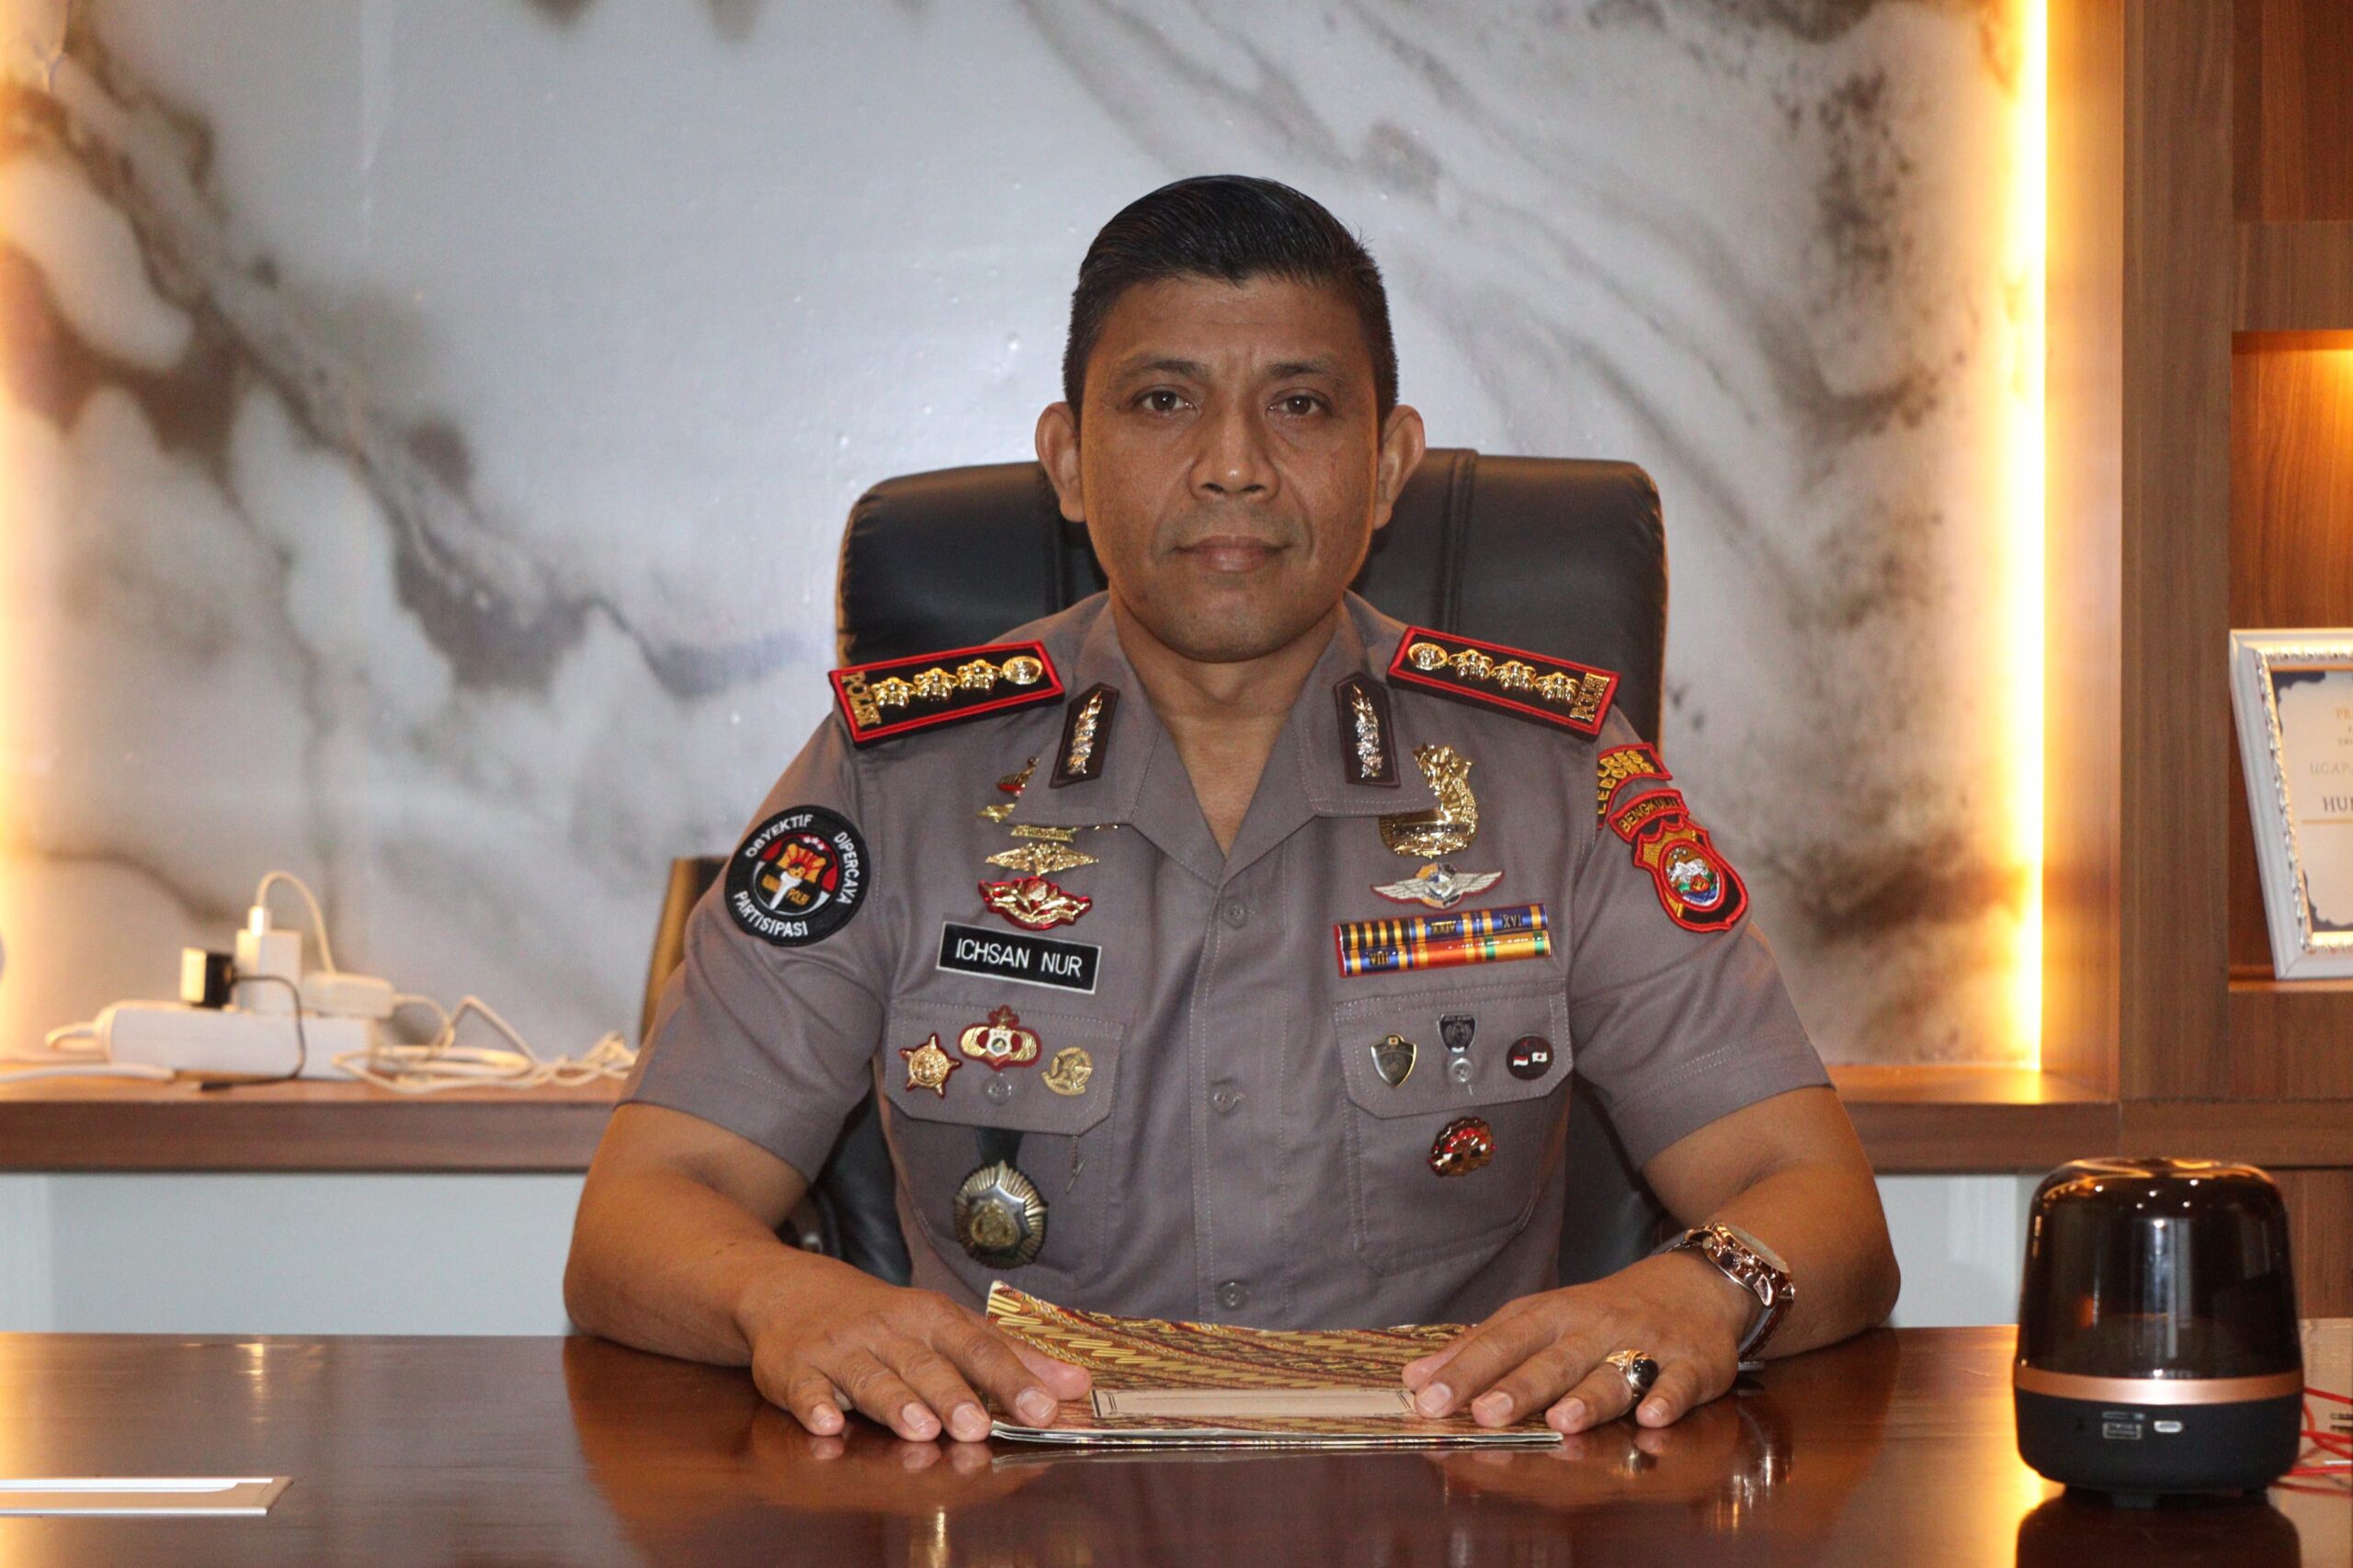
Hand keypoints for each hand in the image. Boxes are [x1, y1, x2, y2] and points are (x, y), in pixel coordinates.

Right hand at [745, 1275, 1090, 1442]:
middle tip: (978, 1425)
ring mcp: (841, 1350)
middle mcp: (890, 1331)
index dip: (1012, 1378)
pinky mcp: (797, 1370)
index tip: (1044, 1407)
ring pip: (870, 1378)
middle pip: (926, 1365)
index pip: (979, 1347)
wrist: (794, 1291)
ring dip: (895, 1402)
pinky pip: (805, 1389)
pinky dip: (814, 1405)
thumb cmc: (888, 1320)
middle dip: (953, 1395)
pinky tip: (826, 1422)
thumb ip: (1009, 1357)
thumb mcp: (948, 1327)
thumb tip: (1077, 1384)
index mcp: (933, 1319)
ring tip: (920, 1427)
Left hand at [1399, 1253, 1752, 1433]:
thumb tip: (1416, 1378)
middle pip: (1553, 1359)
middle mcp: (1595, 1327)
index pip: (1501, 1341)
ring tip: (1561, 1420)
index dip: (1464, 1369)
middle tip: (1484, 1412)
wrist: (1692, 1286)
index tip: (1427, 1396)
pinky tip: (1653, 1416)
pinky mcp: (1693, 1364)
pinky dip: (1668, 1398)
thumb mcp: (1540, 1319)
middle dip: (1518, 1387)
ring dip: (1588, 1396)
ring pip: (1614, 1372)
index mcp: (1552, 1315)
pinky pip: (1679, 1382)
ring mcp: (1646, 1344)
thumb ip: (1482, 1348)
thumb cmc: (1601, 1313)